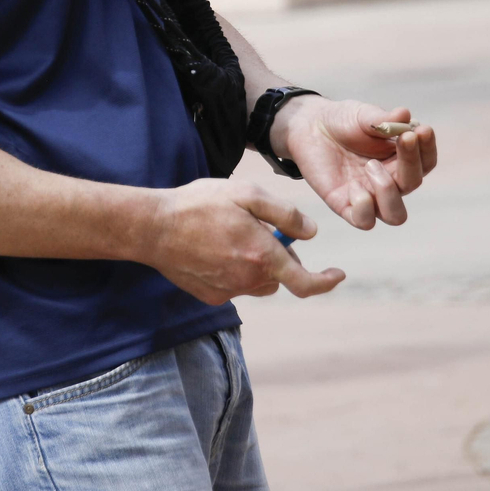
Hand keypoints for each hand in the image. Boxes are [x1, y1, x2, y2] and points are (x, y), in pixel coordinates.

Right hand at [142, 179, 342, 305]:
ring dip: (257, 264)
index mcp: (261, 256)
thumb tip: (311, 233)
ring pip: (258, 281)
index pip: (305, 282)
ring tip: (233, 235)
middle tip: (260, 228)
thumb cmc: (200, 204)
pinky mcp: (211, 296)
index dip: (326, 281)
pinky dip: (234, 270)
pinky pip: (235, 285)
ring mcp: (228, 291)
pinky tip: (214, 249)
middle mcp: (248, 279)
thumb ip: (284, 214)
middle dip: (279, 255)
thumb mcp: (246, 194)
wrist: (152, 228)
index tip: (337, 274)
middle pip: (280, 275)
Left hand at [276, 98, 436, 228]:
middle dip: (411, 161)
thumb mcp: (363, 115)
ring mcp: (369, 195)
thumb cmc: (343, 121)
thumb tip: (406, 115)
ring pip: (396, 215)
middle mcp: (390, 181)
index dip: (428, 149)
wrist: (310, 127)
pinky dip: (364, 206)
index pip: (426, 163)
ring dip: (389, 191)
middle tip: (403, 138)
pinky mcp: (346, 206)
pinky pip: (364, 221)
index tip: (422, 129)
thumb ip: (383, 118)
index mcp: (400, 159)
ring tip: (371, 165)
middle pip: (414, 184)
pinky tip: (353, 186)